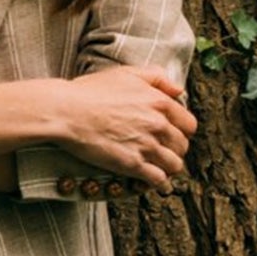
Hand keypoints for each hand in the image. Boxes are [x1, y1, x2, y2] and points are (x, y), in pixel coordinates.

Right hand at [58, 65, 196, 190]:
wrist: (67, 111)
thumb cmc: (92, 91)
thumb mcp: (127, 74)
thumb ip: (157, 78)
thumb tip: (179, 90)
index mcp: (160, 102)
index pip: (189, 125)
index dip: (180, 130)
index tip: (170, 134)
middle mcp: (158, 125)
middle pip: (183, 146)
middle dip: (174, 149)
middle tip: (161, 151)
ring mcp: (147, 146)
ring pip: (175, 165)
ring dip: (167, 167)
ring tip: (156, 166)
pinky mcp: (132, 164)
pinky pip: (158, 179)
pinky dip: (156, 181)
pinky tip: (147, 177)